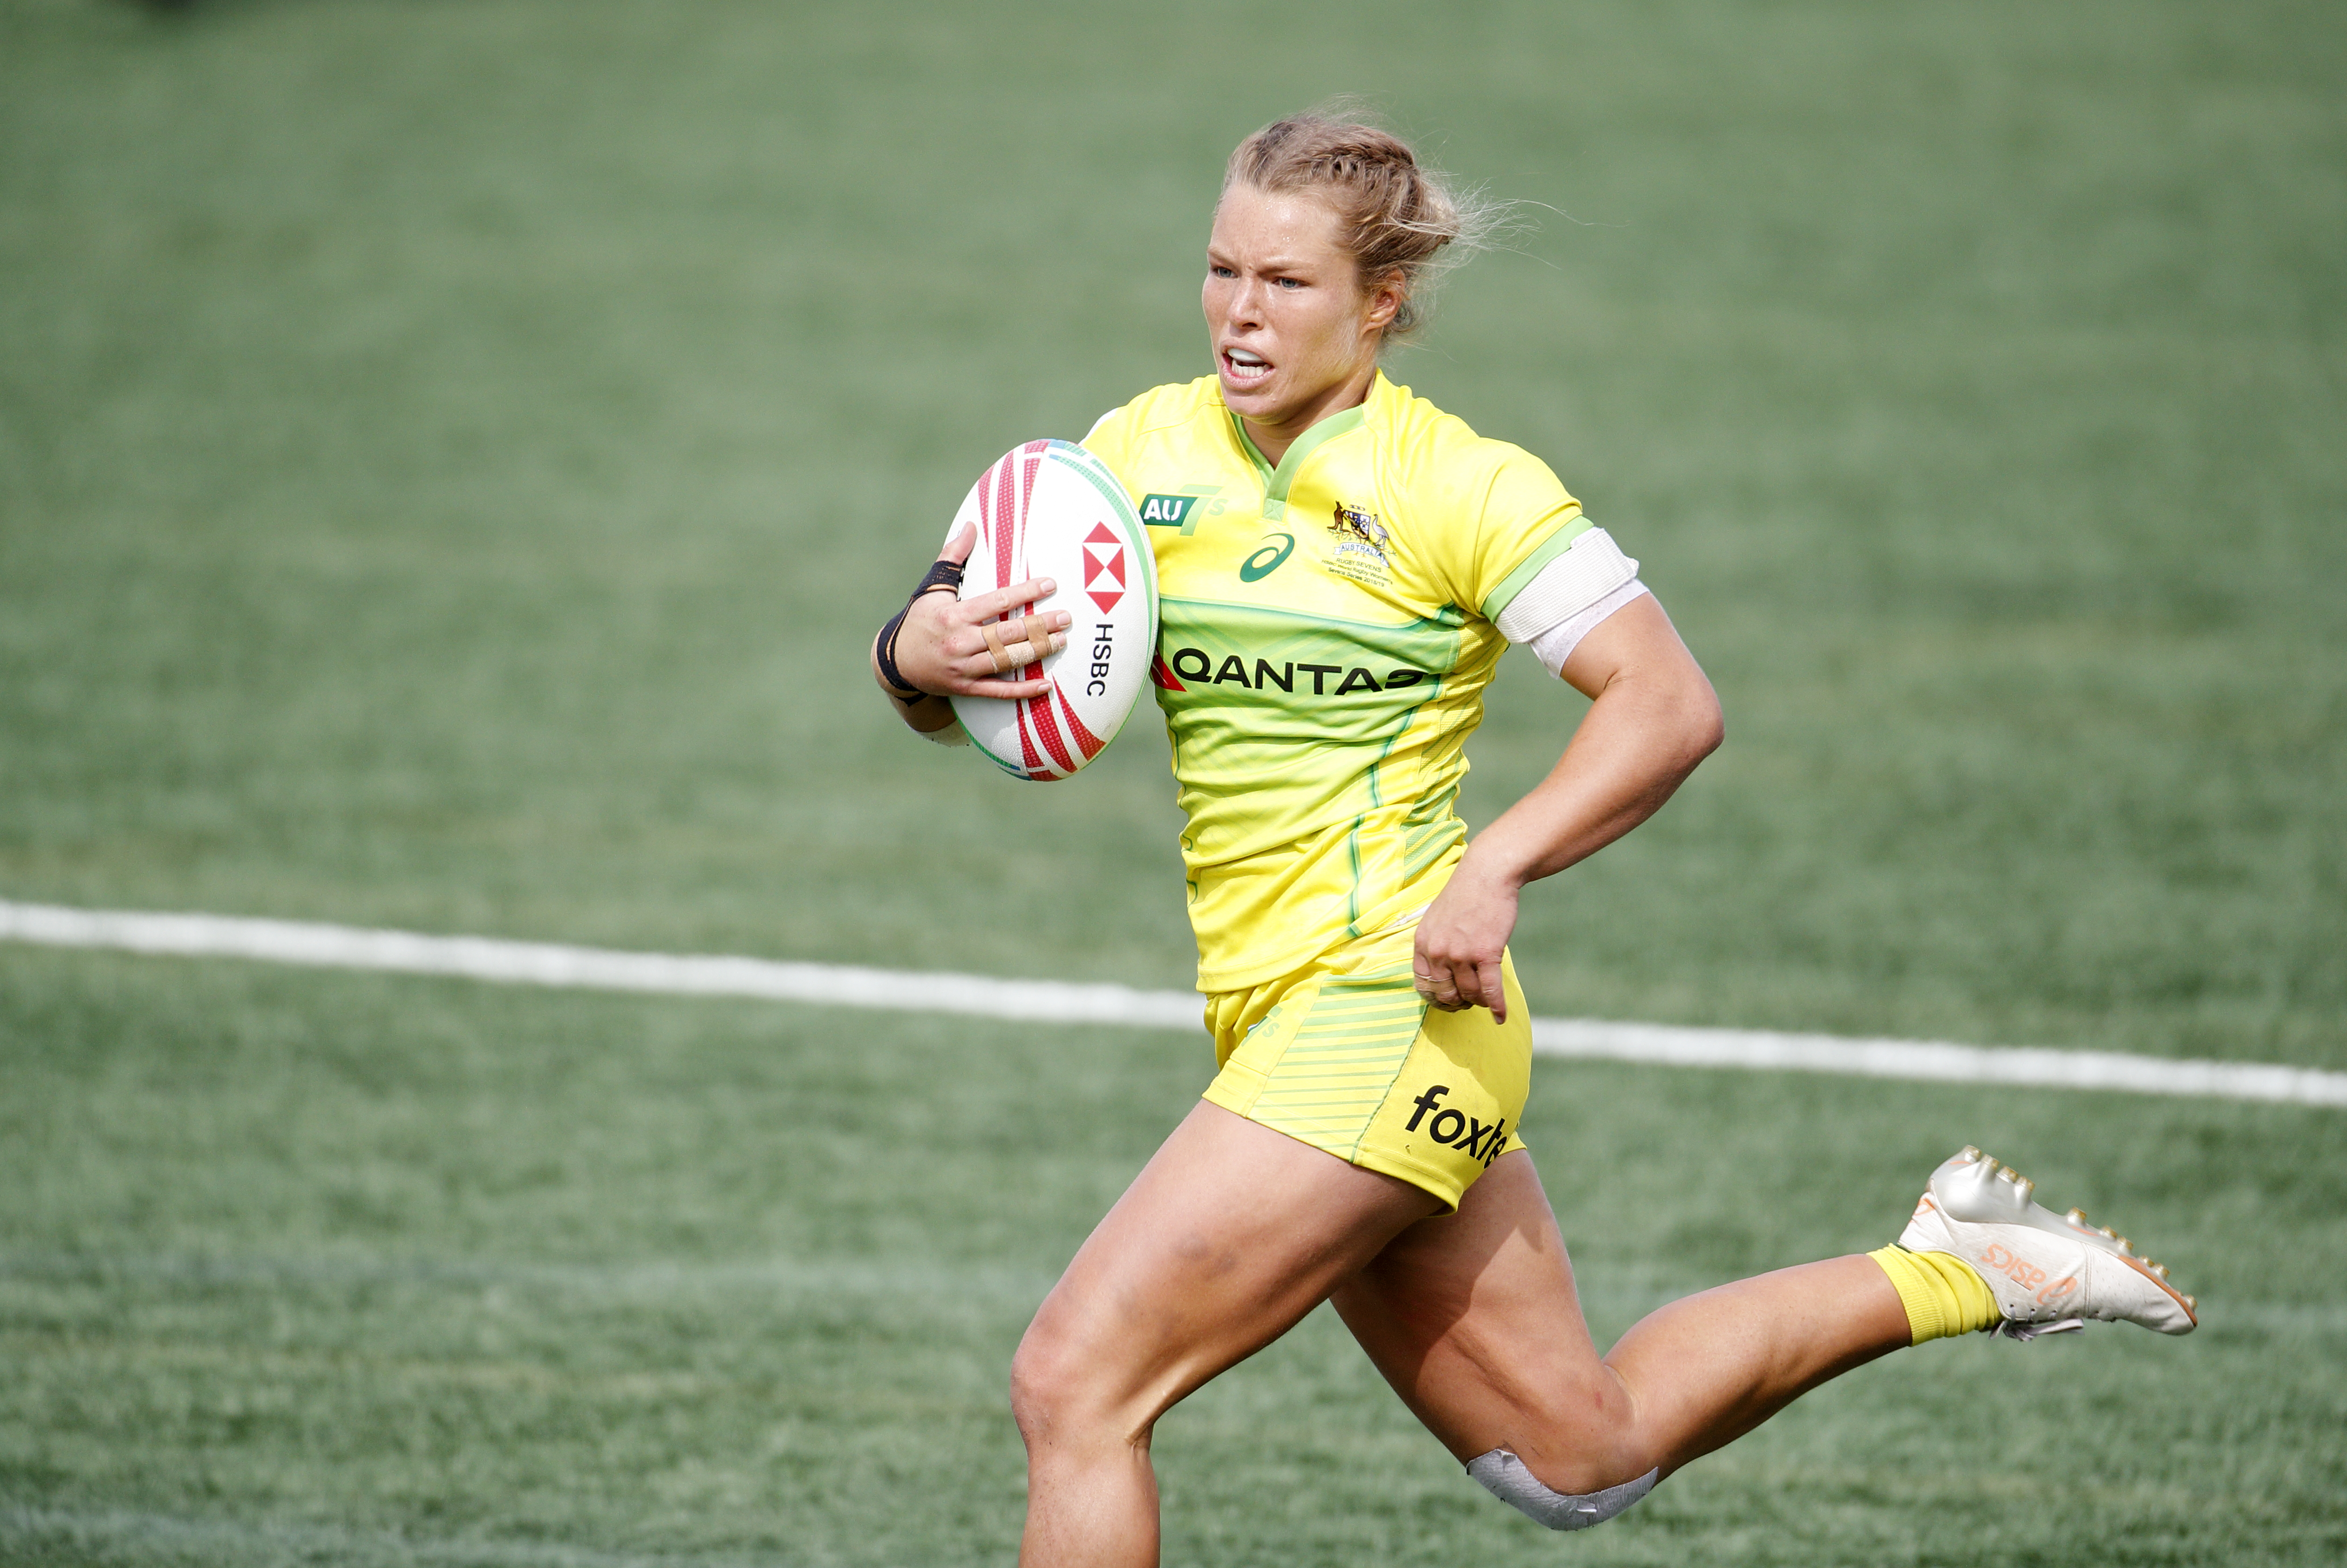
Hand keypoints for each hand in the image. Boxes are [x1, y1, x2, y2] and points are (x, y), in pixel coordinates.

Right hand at [887, 524, 1071, 701]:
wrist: (896, 661)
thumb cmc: (919, 620)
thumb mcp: (932, 587)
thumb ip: (953, 557)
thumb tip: (970, 525)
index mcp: (955, 615)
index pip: (998, 602)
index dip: (1026, 593)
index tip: (1050, 585)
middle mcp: (961, 642)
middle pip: (1007, 633)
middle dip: (1039, 625)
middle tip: (1065, 618)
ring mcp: (964, 668)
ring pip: (1007, 661)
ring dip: (1036, 651)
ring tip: (1060, 642)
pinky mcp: (966, 688)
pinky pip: (999, 691)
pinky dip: (1023, 691)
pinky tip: (1047, 685)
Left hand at [1412, 859, 1520, 1022]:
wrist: (1487, 875)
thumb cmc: (1465, 896)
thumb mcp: (1436, 919)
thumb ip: (1434, 945)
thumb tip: (1440, 974)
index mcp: (1422, 943)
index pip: (1424, 985)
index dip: (1437, 998)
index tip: (1450, 1001)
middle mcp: (1438, 951)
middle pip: (1447, 994)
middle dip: (1460, 1002)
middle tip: (1471, 1001)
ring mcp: (1461, 953)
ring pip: (1470, 993)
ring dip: (1480, 1001)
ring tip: (1487, 998)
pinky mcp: (1485, 953)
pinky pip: (1490, 989)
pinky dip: (1497, 1006)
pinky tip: (1500, 1016)